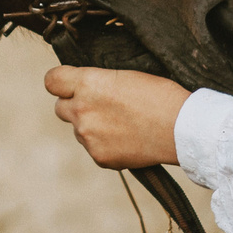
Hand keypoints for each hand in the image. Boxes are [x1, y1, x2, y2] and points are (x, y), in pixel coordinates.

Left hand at [45, 66, 188, 168]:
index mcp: (87, 83)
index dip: (60, 82)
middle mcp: (81, 110)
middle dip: (75, 106)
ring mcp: (88, 136)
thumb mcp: (125, 75)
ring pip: (78, 130)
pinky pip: (93, 148)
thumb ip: (97, 82)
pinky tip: (127, 139)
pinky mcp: (99, 157)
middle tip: (100, 106)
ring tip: (122, 124)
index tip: (69, 84)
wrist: (181, 128)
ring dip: (91, 126)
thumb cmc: (159, 95)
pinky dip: (105, 145)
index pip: (51, 81)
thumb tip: (86, 88)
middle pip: (60, 108)